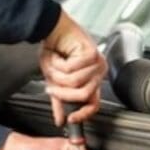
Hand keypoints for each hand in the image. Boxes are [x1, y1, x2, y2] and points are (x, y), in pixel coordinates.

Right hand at [40, 11, 106, 125]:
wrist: (52, 29)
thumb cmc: (54, 50)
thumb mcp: (54, 80)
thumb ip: (59, 100)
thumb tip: (60, 120)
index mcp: (92, 80)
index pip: (93, 104)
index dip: (82, 115)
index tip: (69, 120)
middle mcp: (98, 72)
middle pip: (82, 95)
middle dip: (61, 92)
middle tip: (50, 85)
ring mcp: (98, 63)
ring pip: (74, 83)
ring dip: (57, 74)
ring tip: (54, 64)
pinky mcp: (92, 54)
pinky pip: (71, 69)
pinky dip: (58, 63)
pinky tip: (58, 55)